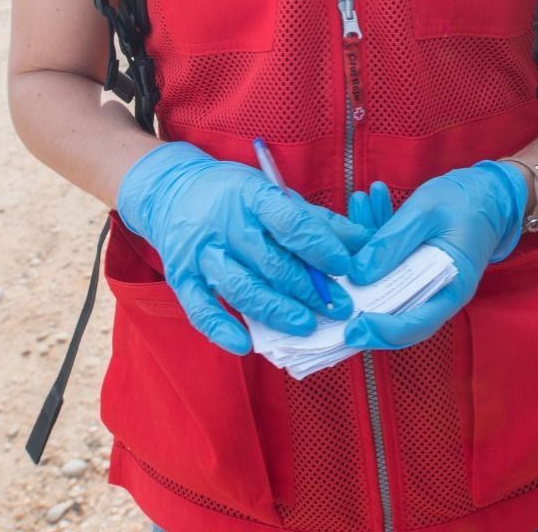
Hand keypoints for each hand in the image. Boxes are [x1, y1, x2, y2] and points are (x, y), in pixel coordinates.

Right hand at [116, 142, 369, 354]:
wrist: (172, 192)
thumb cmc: (237, 196)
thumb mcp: (275, 195)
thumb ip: (317, 222)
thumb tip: (365, 244)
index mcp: (252, 195)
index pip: (290, 223)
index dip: (320, 247)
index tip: (345, 268)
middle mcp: (224, 223)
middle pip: (270, 261)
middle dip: (308, 288)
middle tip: (339, 308)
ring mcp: (200, 252)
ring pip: (240, 287)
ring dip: (276, 310)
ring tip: (306, 325)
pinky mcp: (180, 276)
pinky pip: (199, 308)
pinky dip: (222, 329)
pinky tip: (246, 345)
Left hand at [342, 162, 527, 350]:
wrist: (488, 191)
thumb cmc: (466, 201)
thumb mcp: (427, 212)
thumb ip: (392, 242)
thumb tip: (356, 275)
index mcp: (451, 288)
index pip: (415, 324)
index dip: (382, 331)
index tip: (353, 327)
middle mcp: (435, 291)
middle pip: (392, 310)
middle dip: (359, 296)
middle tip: (329, 288)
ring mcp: (420, 279)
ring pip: (384, 281)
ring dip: (364, 250)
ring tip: (355, 208)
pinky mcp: (410, 265)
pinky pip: (386, 261)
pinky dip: (372, 236)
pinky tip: (364, 202)